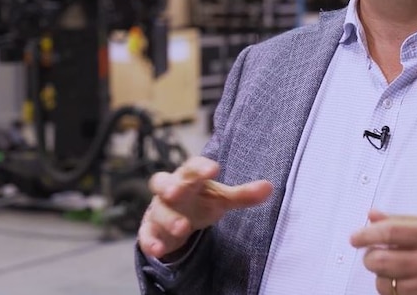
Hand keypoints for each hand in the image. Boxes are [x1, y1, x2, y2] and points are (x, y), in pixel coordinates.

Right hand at [138, 156, 272, 260]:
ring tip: (183, 228)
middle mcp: (170, 189)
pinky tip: (157, 250)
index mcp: (189, 177)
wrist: (176, 217)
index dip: (201, 167)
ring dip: (168, 218)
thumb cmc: (200, 201)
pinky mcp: (150, 229)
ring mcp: (158, 209)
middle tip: (177, 191)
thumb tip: (270, 187)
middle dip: (170, 186)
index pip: (192, 166)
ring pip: (158, 210)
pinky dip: (150, 242)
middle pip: (162, 181)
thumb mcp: (222, 198)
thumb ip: (244, 194)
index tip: (214, 168)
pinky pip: (146, 234)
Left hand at [350, 210, 416, 294]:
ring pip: (383, 282)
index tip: (355, 238)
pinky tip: (400, 280)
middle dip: (369, 257)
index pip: (390, 232)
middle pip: (381, 261)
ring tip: (392, 268)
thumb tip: (371, 216)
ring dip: (380, 275)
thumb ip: (398, 220)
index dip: (367, 235)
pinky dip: (390, 288)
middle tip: (372, 254)